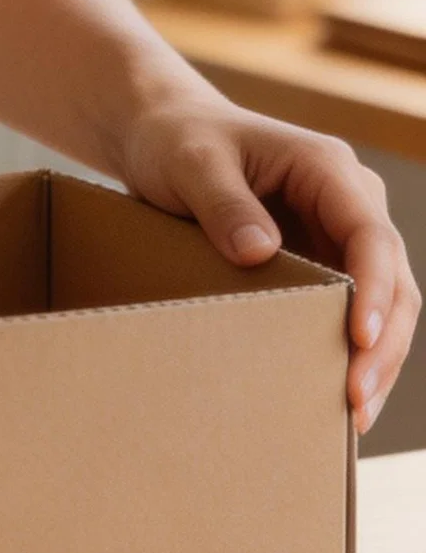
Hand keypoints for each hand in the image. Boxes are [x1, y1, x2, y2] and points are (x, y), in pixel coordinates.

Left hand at [120, 94, 419, 429]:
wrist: (161, 133)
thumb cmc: (176, 140)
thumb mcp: (190, 162)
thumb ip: (222, 203)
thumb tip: (259, 254)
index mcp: (327, 168)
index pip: (371, 236)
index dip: (374, 291)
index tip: (360, 340)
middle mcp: (347, 201)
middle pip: (392, 279)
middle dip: (383, 344)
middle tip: (357, 404)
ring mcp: (338, 234)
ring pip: (383, 304)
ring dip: (375, 360)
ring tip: (353, 419)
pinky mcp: (322, 261)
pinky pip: (351, 311)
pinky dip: (350, 354)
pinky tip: (333, 398)